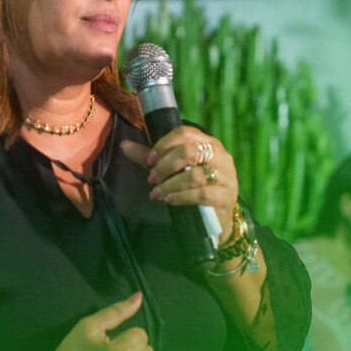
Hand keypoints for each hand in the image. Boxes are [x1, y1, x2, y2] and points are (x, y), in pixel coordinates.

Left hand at [121, 126, 238, 242]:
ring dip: (170, 184)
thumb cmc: (193, 187)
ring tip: (156, 193)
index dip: (164, 145)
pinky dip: (181, 197)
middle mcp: (220, 155)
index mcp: (208, 142)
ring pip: (194, 174)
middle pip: (189, 151)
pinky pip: (202, 193)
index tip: (149, 160)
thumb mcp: (172, 170)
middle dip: (165, 165)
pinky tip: (170, 200)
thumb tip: (124, 145)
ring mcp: (226, 175)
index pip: (185, 133)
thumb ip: (150, 158)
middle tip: (151, 179)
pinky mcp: (226, 196)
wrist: (217, 217)